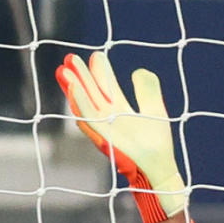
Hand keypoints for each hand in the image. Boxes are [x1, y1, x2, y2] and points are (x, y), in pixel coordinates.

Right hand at [54, 50, 188, 222]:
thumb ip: (148, 90)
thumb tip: (140, 70)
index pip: (108, 86)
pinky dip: (80, 102)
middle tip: (71, 57)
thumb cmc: (157, 144)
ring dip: (74, 85)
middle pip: (93, 91)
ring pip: (86, 101)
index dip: (101, 71)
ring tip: (64, 68)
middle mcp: (109, 117)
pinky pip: (88, 117)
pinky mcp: (103, 135)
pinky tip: (72, 87)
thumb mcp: (155, 110)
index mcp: (120, 110)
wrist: (159, 167)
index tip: (96, 55)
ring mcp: (105, 126)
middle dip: (82, 75)